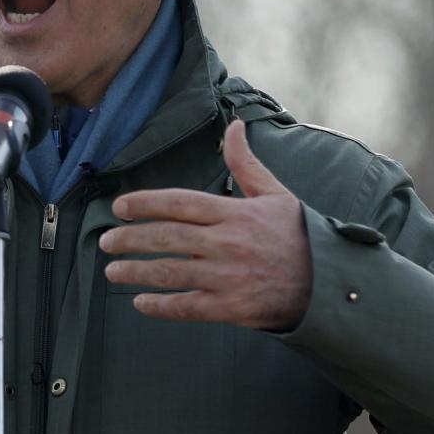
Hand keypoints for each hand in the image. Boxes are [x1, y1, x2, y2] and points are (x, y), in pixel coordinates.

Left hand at [98, 119, 310, 330]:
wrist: (329, 285)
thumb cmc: (299, 235)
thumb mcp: (275, 194)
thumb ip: (246, 162)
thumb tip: (235, 125)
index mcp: (234, 213)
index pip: (179, 203)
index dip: (144, 204)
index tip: (118, 207)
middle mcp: (227, 243)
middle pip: (167, 237)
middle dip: (130, 239)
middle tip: (104, 241)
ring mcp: (228, 277)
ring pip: (170, 273)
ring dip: (135, 271)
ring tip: (112, 270)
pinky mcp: (231, 307)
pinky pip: (187, 307)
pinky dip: (160, 306)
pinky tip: (139, 302)